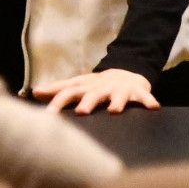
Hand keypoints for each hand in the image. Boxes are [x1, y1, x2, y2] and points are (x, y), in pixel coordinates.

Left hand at [35, 68, 160, 114]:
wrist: (126, 72)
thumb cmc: (97, 85)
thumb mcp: (78, 85)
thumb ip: (58, 90)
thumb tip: (35, 93)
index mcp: (86, 87)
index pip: (69, 92)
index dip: (58, 102)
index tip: (47, 115)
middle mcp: (101, 88)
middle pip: (93, 94)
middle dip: (88, 102)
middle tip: (82, 111)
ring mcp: (119, 89)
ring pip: (119, 96)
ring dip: (117, 101)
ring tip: (115, 110)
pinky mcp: (137, 91)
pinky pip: (144, 97)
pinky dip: (149, 101)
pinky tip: (153, 107)